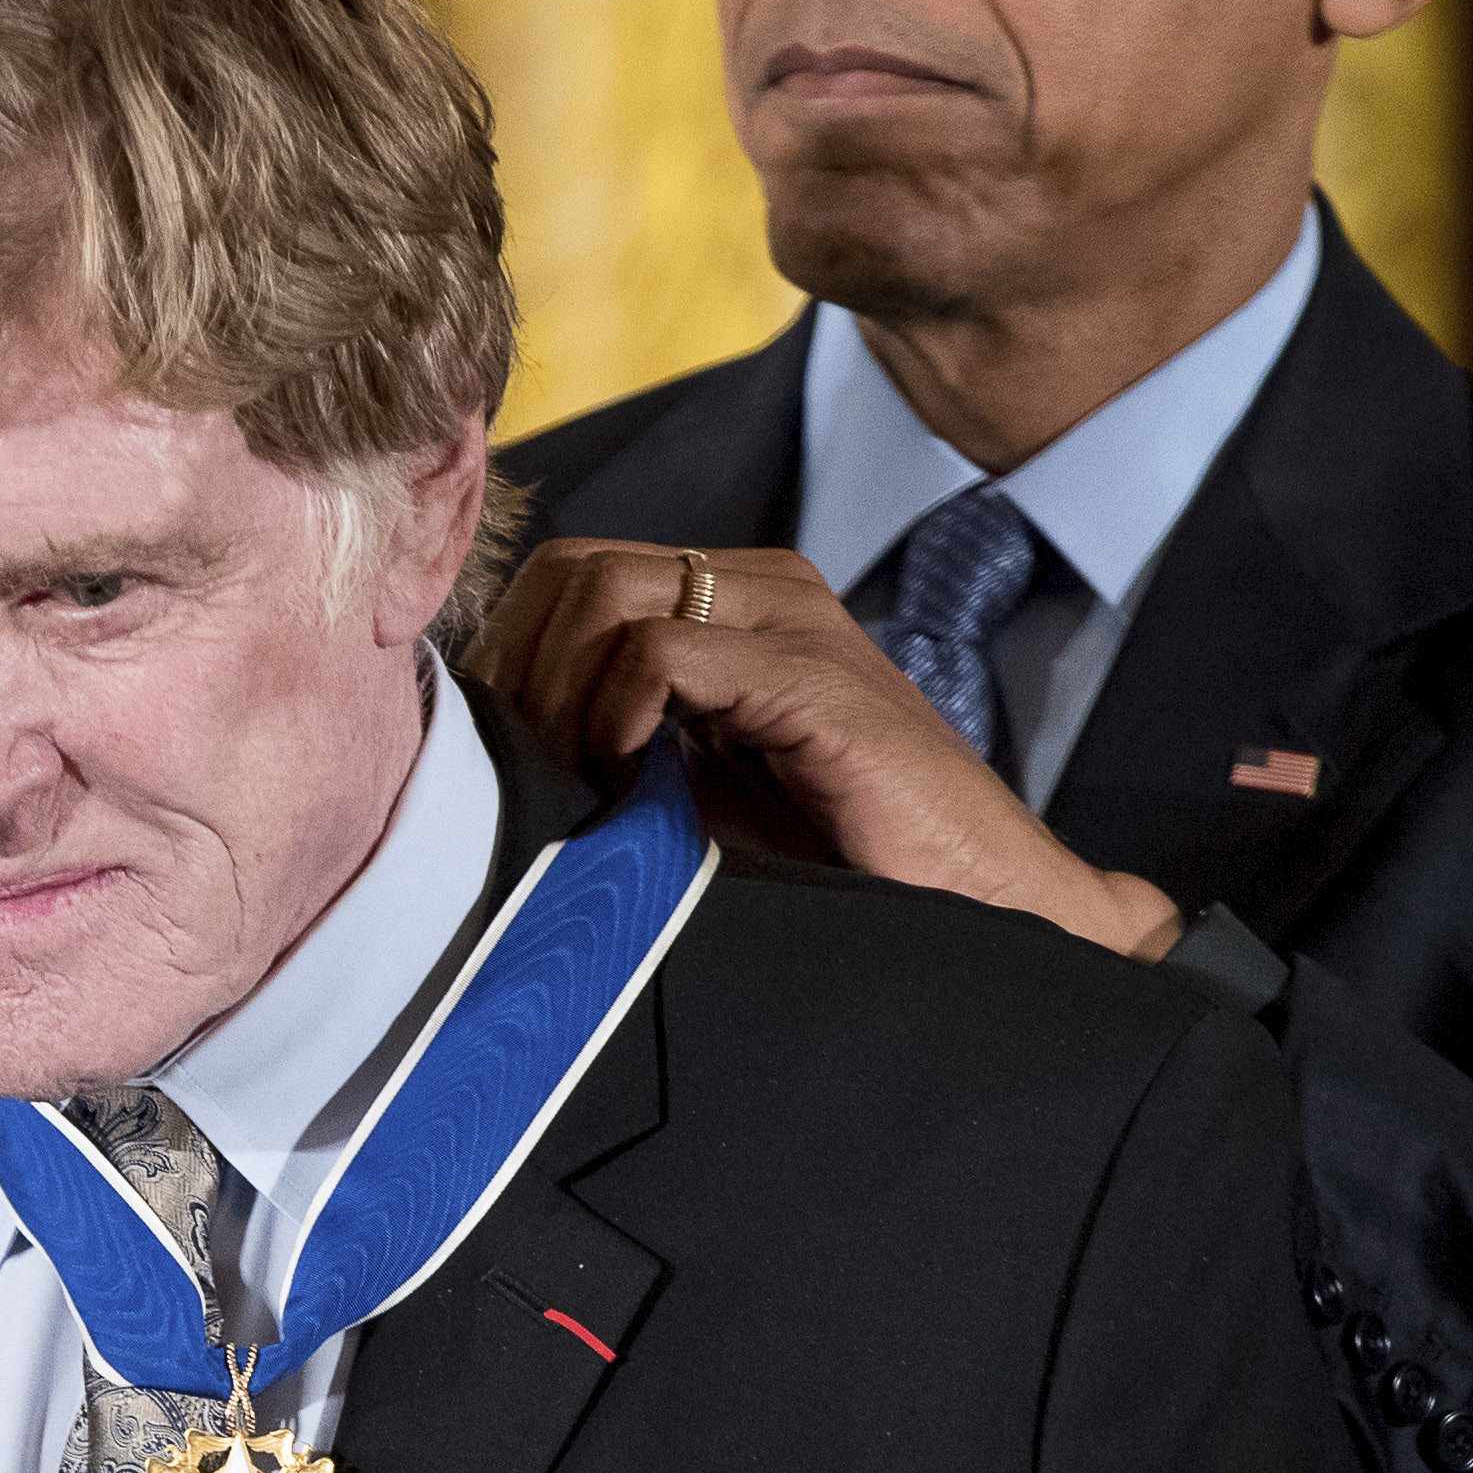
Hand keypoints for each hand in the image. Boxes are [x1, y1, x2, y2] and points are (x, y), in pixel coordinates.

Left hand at [471, 539, 1182, 960]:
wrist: (979, 904)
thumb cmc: (841, 862)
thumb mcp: (698, 788)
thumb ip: (614, 741)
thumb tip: (492, 747)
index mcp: (734, 600)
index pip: (568, 573)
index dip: (511, 655)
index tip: (501, 753)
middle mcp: (762, 586)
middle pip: (569, 567)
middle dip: (521, 666)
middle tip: (526, 770)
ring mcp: (792, 621)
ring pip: (602, 591)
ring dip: (560, 690)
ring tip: (578, 778)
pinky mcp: (814, 676)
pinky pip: (661, 651)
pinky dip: (615, 715)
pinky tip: (630, 782)